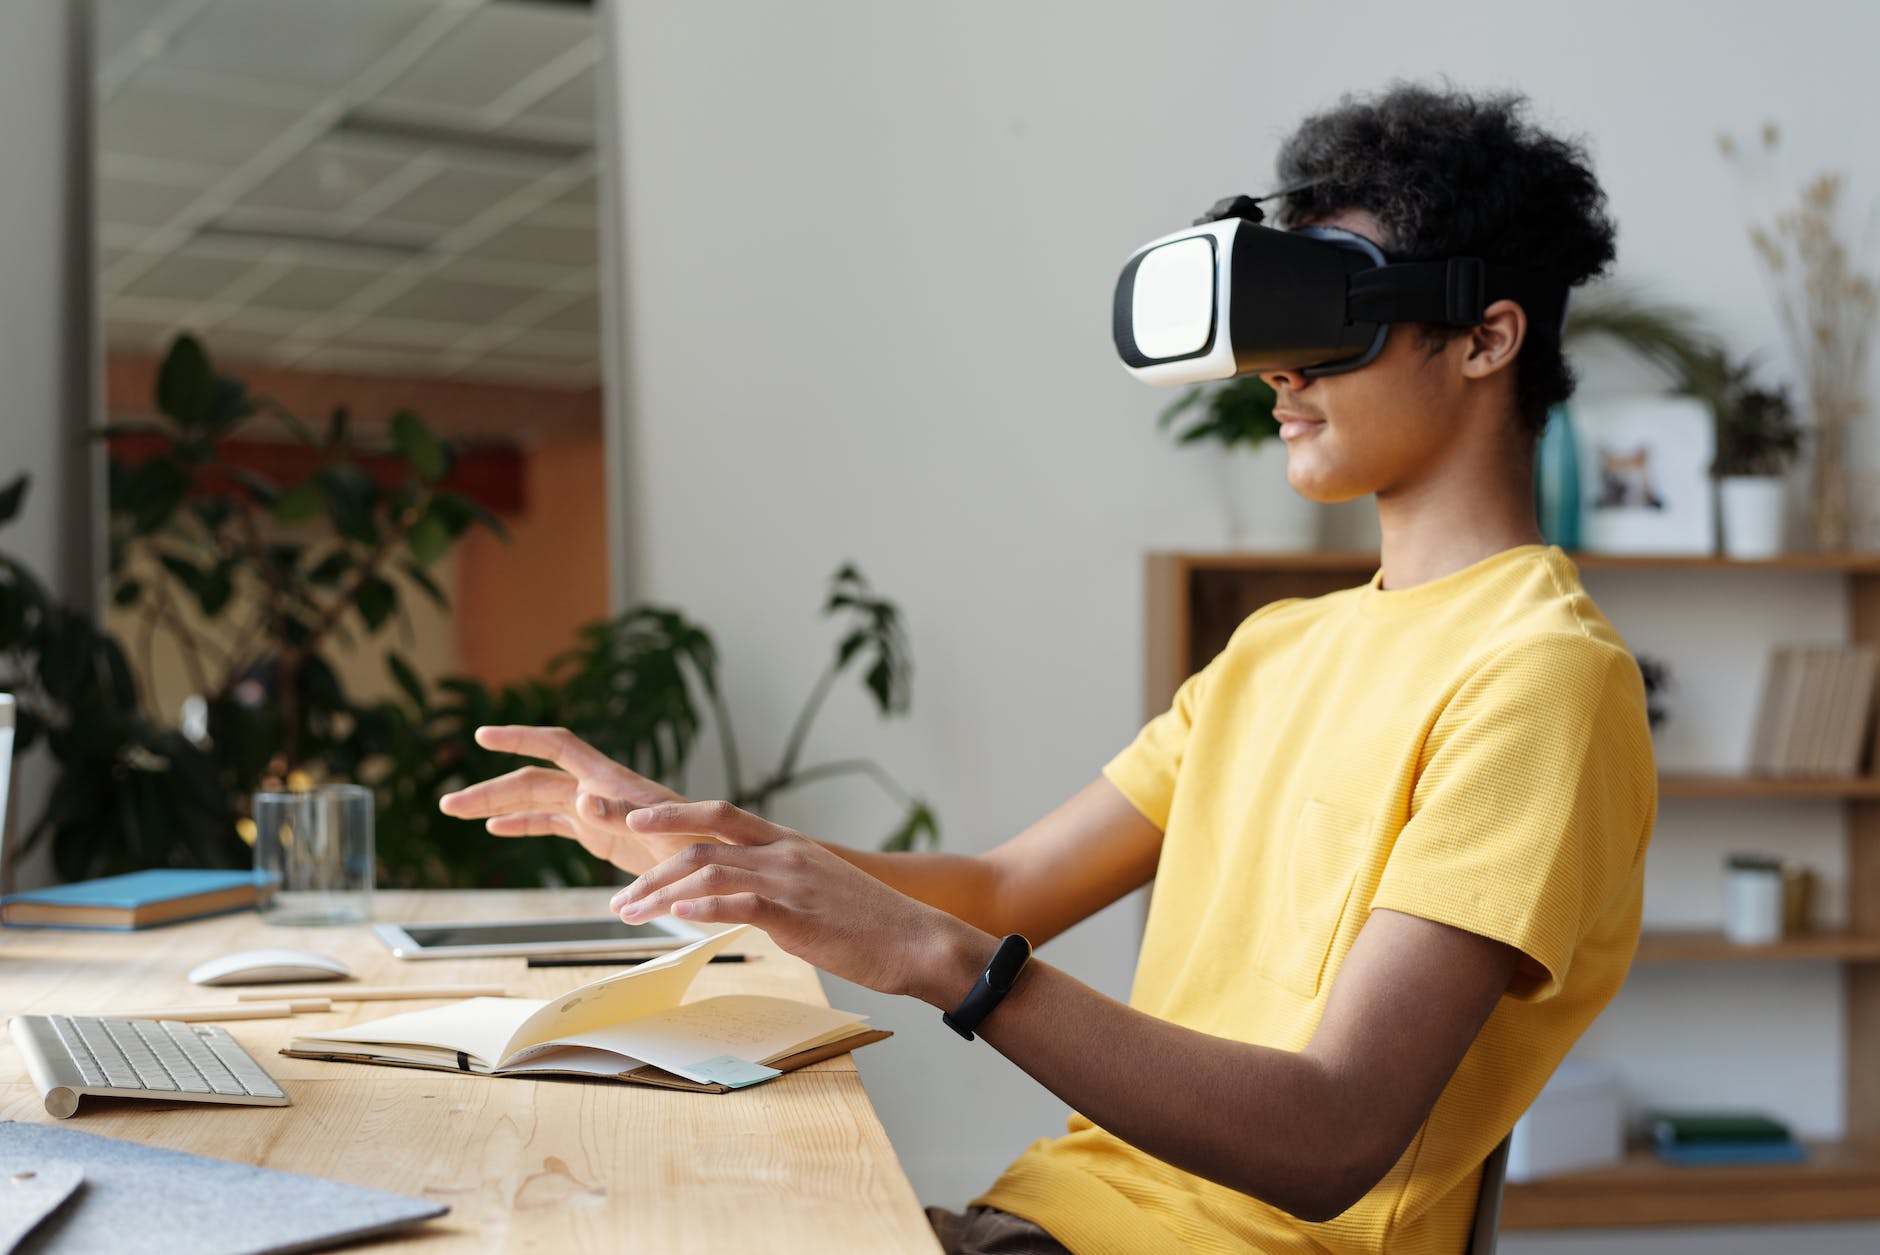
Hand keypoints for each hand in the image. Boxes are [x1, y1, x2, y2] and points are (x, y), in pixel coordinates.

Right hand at [437, 726, 701, 874]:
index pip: (557, 747)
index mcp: (611, 781)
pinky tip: (497, 828)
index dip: (520, 739)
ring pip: (537, 802)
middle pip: (534, 780)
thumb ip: (624, 815)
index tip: (483, 736)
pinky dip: (523, 825)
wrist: (719, 867)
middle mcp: (599, 790)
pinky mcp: (600, 837)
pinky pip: (553, 825)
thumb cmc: (700, 845)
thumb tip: (581, 798)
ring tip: (455, 811)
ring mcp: (597, 812)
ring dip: (498, 805)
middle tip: (447, 804)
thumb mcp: (665, 832)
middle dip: (491, 788)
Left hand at [612, 801, 994, 1002]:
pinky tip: (679, 916)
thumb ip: (776, 887)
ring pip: (709, 871)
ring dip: (661, 894)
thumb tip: (739, 900)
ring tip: (631, 916)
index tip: (633, 822)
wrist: (918, 941)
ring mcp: (791, 882)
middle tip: (619, 899)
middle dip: (650, 868)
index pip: (720, 814)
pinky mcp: (798, 915)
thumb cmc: (870, 924)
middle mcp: (785, 854)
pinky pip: (741, 904)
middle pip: (701, 844)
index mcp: (788, 844)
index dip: (672, 814)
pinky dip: (703, 906)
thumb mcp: (817, 891)